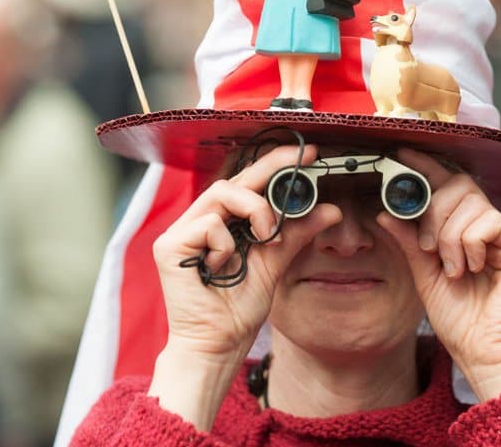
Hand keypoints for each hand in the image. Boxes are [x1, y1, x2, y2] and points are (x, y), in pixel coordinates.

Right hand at [148, 145, 341, 427]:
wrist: (218, 345)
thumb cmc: (238, 309)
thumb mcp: (277, 263)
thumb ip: (298, 234)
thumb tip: (331, 210)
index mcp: (224, 223)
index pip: (248, 184)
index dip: (274, 164)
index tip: (307, 155)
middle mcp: (200, 221)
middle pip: (235, 180)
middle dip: (269, 169)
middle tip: (298, 164)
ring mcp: (182, 232)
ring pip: (222, 194)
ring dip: (254, 212)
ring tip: (265, 237)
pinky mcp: (169, 246)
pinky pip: (209, 224)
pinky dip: (226, 244)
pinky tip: (224, 266)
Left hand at [377, 148, 500, 400]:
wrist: (483, 352)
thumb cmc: (458, 318)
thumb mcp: (423, 274)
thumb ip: (408, 241)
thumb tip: (385, 211)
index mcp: (462, 229)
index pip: (446, 185)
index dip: (425, 167)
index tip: (401, 155)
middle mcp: (486, 226)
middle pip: (458, 185)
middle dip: (434, 210)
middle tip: (428, 247)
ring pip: (471, 203)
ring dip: (450, 237)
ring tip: (453, 268)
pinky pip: (489, 221)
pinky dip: (471, 244)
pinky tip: (473, 268)